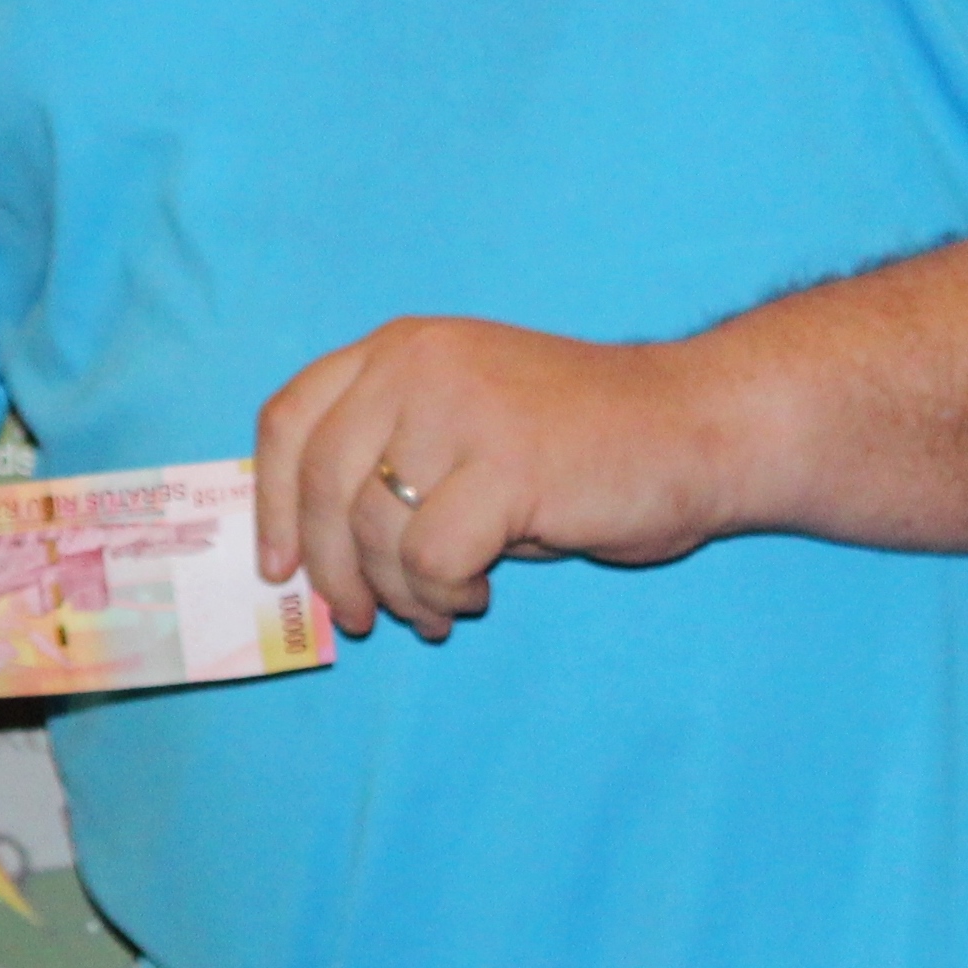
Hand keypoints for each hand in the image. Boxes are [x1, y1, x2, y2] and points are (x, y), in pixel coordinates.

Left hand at [254, 317, 743, 642]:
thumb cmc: (582, 441)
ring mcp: (459, 407)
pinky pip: (429, 556)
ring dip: (398, 590)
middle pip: (319, 482)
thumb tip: (316, 553)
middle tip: (358, 618)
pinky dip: (444, 590)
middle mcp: (416, 364)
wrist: (697, 426)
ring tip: (440, 607)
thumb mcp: (467, 423)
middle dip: (332, 568)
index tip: (278, 565)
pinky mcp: (504, 462)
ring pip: (373, 528)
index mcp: (399, 349)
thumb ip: (395, 457)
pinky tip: (480, 590)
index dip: (271, 501)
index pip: (289, 418)